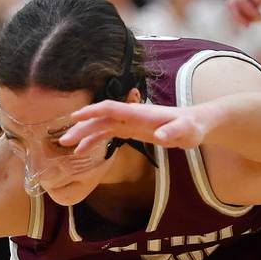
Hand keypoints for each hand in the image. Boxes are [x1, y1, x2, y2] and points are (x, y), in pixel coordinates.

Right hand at [62, 100, 209, 154]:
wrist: (196, 124)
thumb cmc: (191, 127)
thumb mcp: (186, 132)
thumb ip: (173, 133)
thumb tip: (159, 137)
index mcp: (139, 113)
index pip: (111, 108)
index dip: (92, 111)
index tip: (75, 117)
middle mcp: (131, 115)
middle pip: (101, 119)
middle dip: (82, 128)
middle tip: (65, 141)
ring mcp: (129, 122)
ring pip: (101, 127)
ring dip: (85, 135)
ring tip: (69, 148)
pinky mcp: (131, 130)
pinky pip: (108, 134)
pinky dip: (95, 141)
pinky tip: (84, 151)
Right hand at [227, 0, 260, 26]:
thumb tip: (254, 0)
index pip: (240, 0)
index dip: (249, 12)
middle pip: (232, 4)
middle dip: (242, 16)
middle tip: (257, 21)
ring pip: (232, 7)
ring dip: (240, 18)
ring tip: (254, 22)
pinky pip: (236, 9)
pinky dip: (242, 16)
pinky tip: (252, 21)